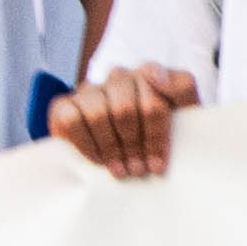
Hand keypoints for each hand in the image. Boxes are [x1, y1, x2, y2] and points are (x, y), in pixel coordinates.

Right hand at [57, 67, 190, 184]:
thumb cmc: (156, 138)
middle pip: (126, 107)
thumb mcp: (182, 118)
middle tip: (138, 170)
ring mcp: (91, 89)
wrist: (125, 155)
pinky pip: (70, 120)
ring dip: (110, 148)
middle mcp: (120, 77)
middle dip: (134, 145)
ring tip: (120, 170)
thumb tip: (155, 77)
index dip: (157, 134)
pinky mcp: (64, 104)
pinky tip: (98, 159)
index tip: (158, 164)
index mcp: (150, 75)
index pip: (154, 94)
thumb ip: (182, 88)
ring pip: (97, 112)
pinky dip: (85, 144)